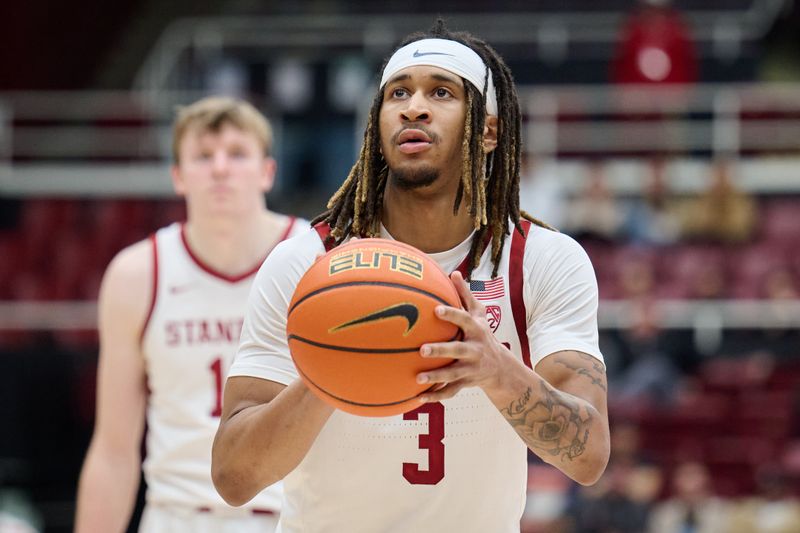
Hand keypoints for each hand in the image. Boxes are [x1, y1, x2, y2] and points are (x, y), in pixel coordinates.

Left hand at [416, 271, 513, 401]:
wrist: (501, 368)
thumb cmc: (482, 334)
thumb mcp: (479, 314)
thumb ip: (465, 295)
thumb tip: (453, 273)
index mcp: (475, 330)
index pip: (463, 320)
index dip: (451, 315)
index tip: (436, 309)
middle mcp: (474, 350)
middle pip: (457, 350)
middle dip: (441, 350)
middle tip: (422, 349)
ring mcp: (470, 368)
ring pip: (453, 375)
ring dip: (435, 377)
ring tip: (418, 378)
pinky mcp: (465, 383)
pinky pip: (449, 392)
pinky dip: (435, 396)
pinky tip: (417, 398)